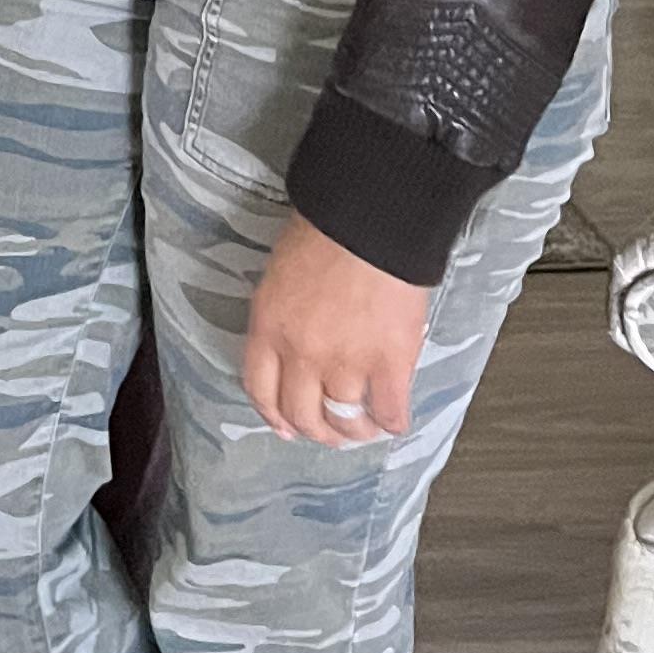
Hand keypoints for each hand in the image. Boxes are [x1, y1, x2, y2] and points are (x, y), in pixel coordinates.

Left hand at [242, 214, 433, 444]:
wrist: (371, 219)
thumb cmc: (326, 230)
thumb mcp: (282, 272)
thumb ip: (283, 315)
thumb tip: (295, 341)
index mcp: (269, 327)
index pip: (260, 389)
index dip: (274, 415)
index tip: (285, 427)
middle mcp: (301, 354)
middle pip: (302, 415)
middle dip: (316, 431)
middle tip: (330, 433)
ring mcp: (346, 363)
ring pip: (345, 421)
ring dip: (356, 431)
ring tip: (364, 428)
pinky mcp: (389, 365)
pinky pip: (389, 412)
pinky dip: (392, 422)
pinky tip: (393, 420)